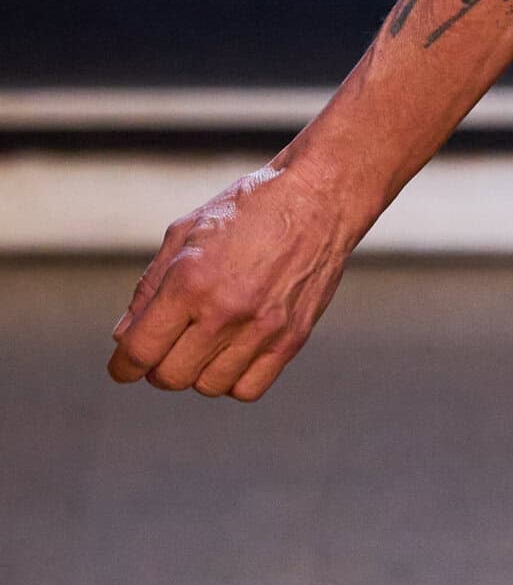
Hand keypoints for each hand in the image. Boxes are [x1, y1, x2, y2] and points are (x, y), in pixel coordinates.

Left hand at [107, 159, 360, 400]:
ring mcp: (261, 328)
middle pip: (170, 377)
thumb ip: (149, 288)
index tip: (124, 365)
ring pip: (208, 386)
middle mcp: (225, 310)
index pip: (139, 351)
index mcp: (190, 280)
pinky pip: (248, 389)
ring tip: (206, 341)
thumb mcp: (186, 231)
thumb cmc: (250, 207)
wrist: (318, 196)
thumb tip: (124, 337)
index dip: (123, 365)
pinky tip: (234, 351)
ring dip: (197, 370)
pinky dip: (233, 379)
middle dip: (159, 365)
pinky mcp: (292, 339)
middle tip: (168, 344)